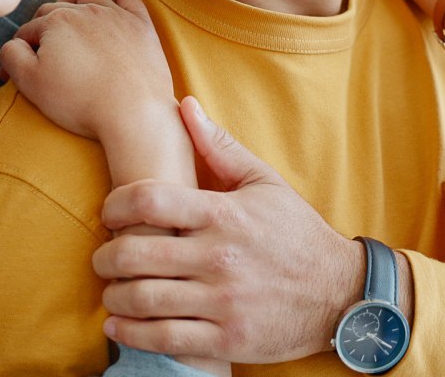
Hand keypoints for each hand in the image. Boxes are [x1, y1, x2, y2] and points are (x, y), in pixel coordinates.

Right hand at [0, 0, 194, 188]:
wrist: (133, 114)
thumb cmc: (81, 102)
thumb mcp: (31, 83)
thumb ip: (12, 56)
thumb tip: (13, 44)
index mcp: (55, 22)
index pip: (27, 32)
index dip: (18, 52)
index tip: (14, 75)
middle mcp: (85, 10)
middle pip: (53, 11)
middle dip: (41, 28)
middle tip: (40, 55)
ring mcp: (116, 14)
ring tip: (66, 15)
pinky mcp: (140, 23)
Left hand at [94, 98, 364, 363]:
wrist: (342, 293)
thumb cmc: (296, 233)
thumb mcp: (264, 182)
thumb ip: (219, 146)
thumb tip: (184, 105)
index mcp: (224, 214)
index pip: (149, 200)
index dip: (115, 204)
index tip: (109, 212)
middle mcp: (220, 257)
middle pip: (136, 254)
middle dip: (105, 257)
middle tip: (102, 257)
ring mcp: (223, 302)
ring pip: (144, 300)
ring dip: (114, 296)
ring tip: (111, 290)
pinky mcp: (228, 340)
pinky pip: (166, 339)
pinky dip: (133, 334)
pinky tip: (120, 325)